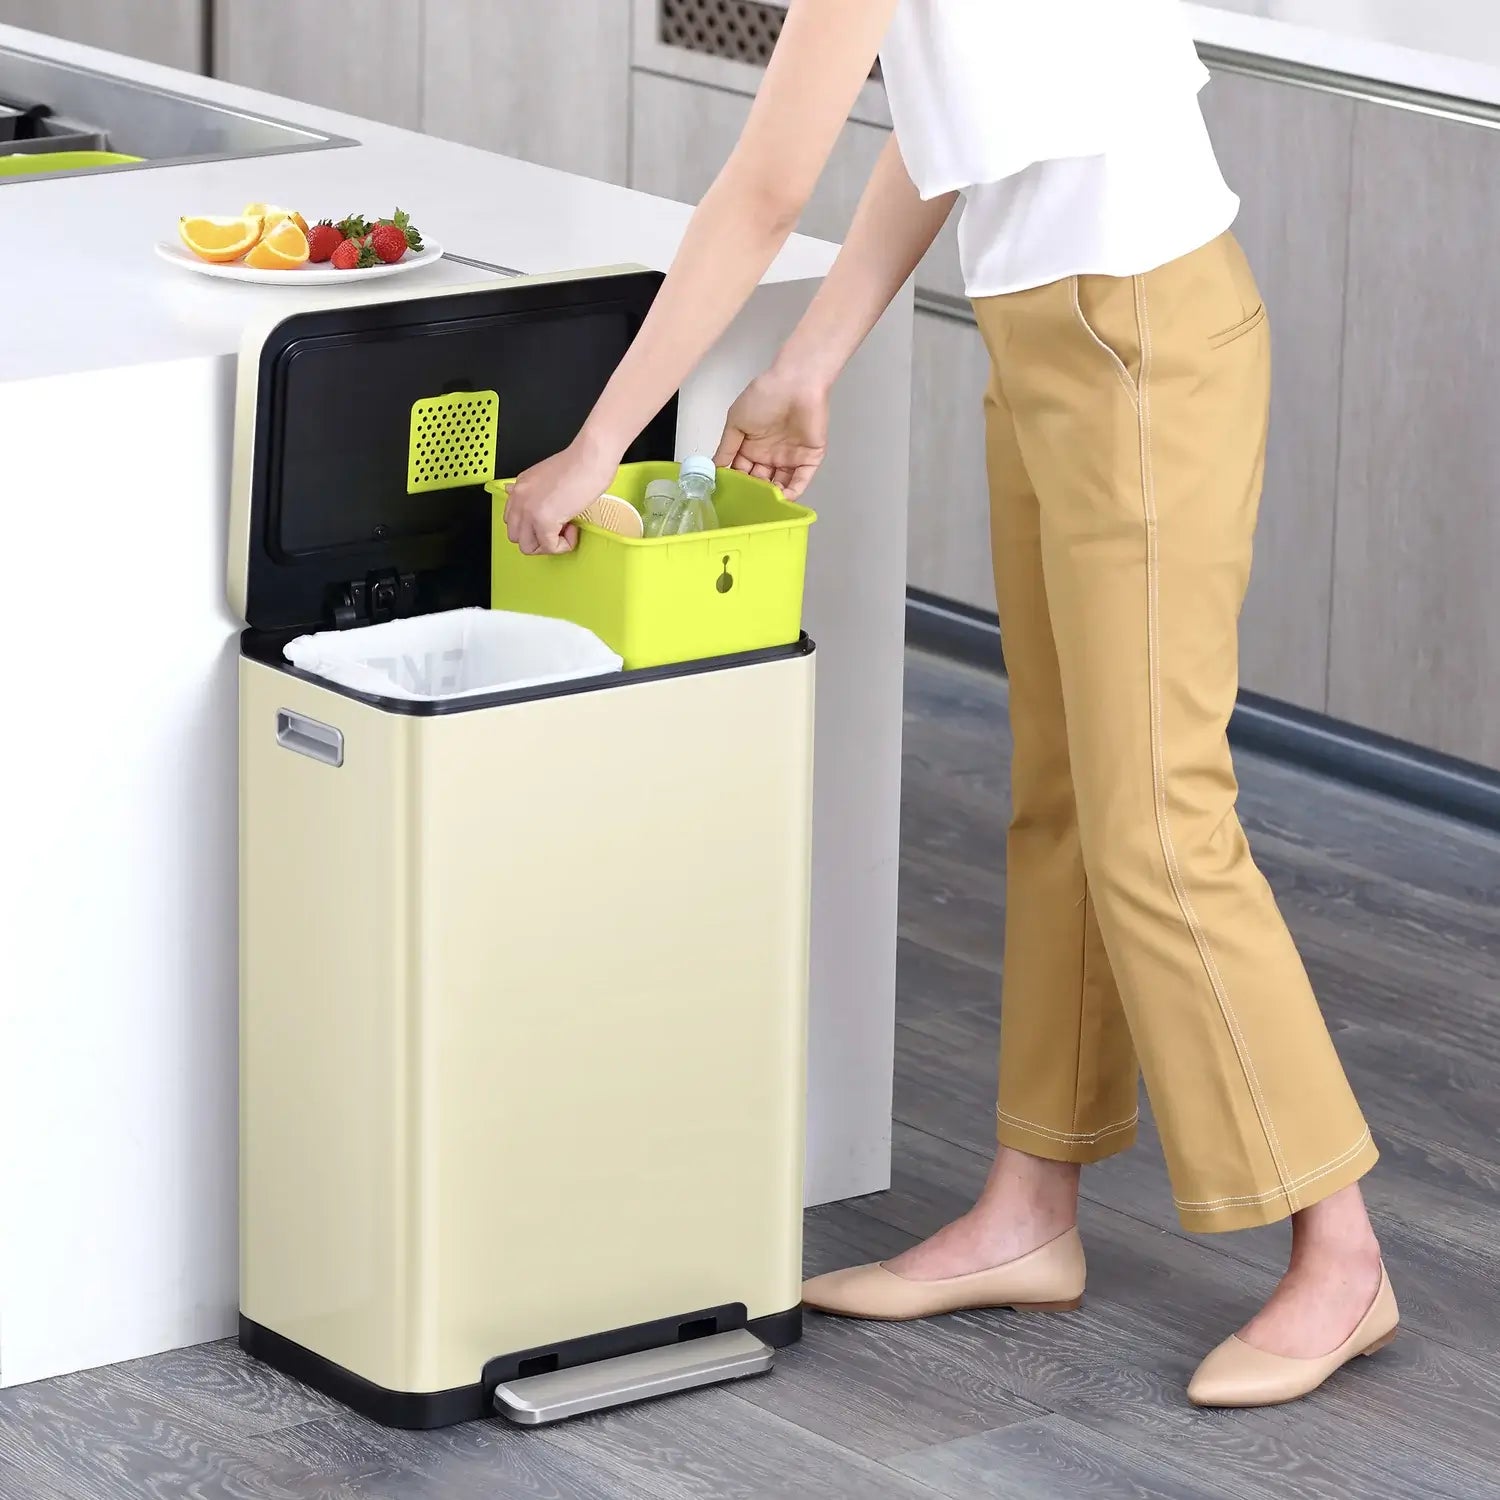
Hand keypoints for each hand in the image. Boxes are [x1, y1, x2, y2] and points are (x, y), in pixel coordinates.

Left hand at [503, 437, 622, 555]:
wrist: (590, 457)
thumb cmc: (579, 463)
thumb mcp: (548, 476)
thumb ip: (535, 492)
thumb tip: (529, 500)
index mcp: (520, 487)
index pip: (512, 520)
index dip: (532, 526)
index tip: (551, 520)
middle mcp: (519, 498)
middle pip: (515, 536)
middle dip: (538, 539)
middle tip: (558, 529)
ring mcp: (529, 510)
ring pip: (527, 547)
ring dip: (548, 544)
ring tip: (566, 529)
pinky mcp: (544, 520)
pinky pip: (549, 547)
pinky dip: (564, 544)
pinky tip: (573, 528)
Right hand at [714, 368, 829, 499]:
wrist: (794, 383)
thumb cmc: (763, 396)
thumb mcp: (736, 423)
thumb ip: (725, 449)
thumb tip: (714, 471)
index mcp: (751, 447)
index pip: (742, 473)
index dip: (736, 485)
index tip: (728, 499)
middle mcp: (770, 455)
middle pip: (760, 482)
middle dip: (754, 495)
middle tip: (746, 507)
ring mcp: (790, 458)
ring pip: (780, 485)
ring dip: (772, 496)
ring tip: (763, 507)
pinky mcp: (809, 458)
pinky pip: (801, 480)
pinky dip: (792, 492)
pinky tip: (782, 500)